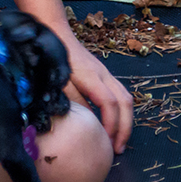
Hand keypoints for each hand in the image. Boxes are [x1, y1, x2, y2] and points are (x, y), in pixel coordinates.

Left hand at [62, 37, 133, 154]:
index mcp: (92, 76)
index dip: (110, 124)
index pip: (109, 103)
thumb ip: (73, 99)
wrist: (55, 32)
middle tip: (117, 149)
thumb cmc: (54, 57)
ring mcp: (106, 74)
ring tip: (118, 141)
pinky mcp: (104, 75)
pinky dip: (121, 112)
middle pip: (125, 102)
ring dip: (126, 121)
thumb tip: (86, 122)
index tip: (106, 142)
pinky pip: (120, 94)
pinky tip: (113, 124)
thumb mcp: (59, 81)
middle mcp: (104, 75)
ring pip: (127, 98)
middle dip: (125, 128)